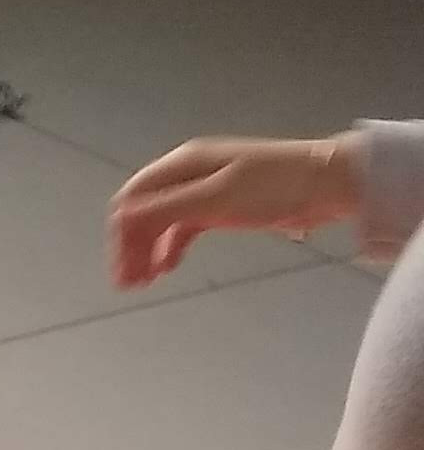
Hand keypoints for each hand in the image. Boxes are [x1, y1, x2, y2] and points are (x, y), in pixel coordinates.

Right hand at [111, 132, 360, 285]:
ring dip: (148, 250)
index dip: (122, 234)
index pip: (134, 199)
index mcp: (182, 164)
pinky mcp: (222, 207)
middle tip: (129, 285)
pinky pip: (184, 228)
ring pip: (162, 222)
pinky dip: (172, 247)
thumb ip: (167, 207)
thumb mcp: (216, 197)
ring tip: (144, 282)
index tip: (122, 269)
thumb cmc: (274, 187)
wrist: (330, 183)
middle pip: (144, 212)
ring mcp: (204, 191)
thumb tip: (119, 216)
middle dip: (132, 247)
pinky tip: (167, 267)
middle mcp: (187, 175)